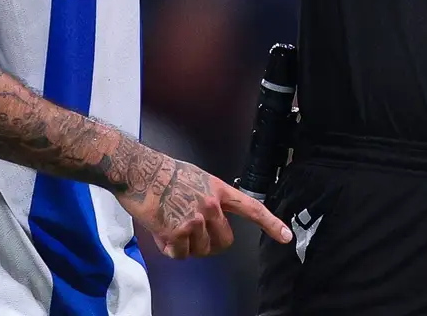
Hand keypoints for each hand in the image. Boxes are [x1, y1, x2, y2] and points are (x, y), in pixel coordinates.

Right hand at [118, 151, 291, 259]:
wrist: (141, 171)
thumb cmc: (164, 172)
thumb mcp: (198, 179)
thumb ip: (209, 199)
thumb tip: (208, 221)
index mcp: (219, 191)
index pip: (252, 209)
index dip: (271, 224)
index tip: (286, 236)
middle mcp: (211, 206)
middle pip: (224, 242)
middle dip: (210, 244)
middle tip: (191, 233)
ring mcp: (195, 220)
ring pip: (200, 250)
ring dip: (186, 246)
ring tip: (171, 224)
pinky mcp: (177, 232)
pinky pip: (180, 254)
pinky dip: (170, 249)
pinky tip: (162, 231)